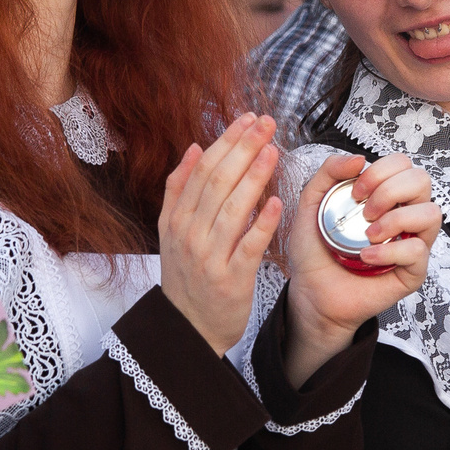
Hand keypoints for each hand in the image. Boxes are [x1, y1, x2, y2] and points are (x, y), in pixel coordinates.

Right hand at [160, 113, 282, 353]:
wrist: (189, 330)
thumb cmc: (187, 278)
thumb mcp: (171, 233)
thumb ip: (178, 190)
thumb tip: (194, 148)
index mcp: (177, 220)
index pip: (202, 170)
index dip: (226, 141)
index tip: (247, 120)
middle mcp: (189, 235)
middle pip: (217, 182)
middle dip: (244, 148)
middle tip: (267, 124)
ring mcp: (209, 258)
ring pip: (233, 209)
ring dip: (255, 176)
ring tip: (273, 150)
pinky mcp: (231, 280)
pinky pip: (248, 246)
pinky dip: (263, 223)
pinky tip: (278, 201)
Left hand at [284, 151, 439, 362]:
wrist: (311, 291)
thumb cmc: (316, 249)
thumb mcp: (312, 202)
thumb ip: (329, 171)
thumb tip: (360, 158)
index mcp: (387, 195)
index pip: (403, 164)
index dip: (380, 170)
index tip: (355, 192)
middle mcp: (405, 214)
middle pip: (422, 181)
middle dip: (390, 190)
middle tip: (364, 211)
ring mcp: (413, 242)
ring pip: (431, 213)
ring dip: (396, 219)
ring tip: (368, 235)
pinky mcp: (414, 271)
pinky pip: (418, 250)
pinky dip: (390, 250)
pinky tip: (367, 257)